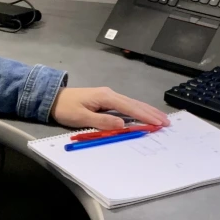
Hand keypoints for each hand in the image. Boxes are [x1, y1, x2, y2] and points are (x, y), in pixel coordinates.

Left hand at [50, 87, 170, 129]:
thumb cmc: (65, 108)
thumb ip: (102, 122)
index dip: (145, 116)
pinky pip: (126, 105)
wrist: (52, 98)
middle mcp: (110, 94)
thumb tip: (122, 125)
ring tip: (161, 118)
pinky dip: (138, 110)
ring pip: (132, 104)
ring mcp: (109, 96)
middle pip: (135, 104)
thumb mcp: (81, 118)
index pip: (129, 107)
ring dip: (147, 111)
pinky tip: (144, 114)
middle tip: (167, 122)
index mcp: (106, 97)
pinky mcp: (106, 100)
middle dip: (151, 113)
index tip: (158, 123)